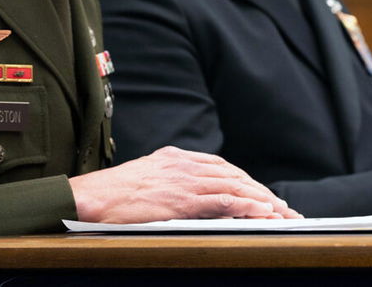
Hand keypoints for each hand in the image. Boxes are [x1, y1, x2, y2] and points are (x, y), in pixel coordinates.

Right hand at [69, 146, 300, 221]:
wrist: (87, 198)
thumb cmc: (109, 195)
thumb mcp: (144, 179)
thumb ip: (167, 182)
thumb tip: (185, 198)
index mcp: (175, 157)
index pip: (221, 167)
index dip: (245, 182)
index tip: (262, 195)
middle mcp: (184, 164)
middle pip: (234, 175)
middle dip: (262, 192)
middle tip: (284, 208)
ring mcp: (184, 180)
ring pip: (235, 186)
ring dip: (263, 200)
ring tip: (282, 214)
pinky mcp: (182, 199)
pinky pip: (223, 199)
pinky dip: (246, 205)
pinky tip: (262, 213)